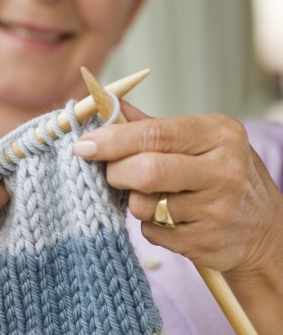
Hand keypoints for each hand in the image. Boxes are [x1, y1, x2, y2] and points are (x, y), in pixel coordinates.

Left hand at [74, 101, 282, 331]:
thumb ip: (152, 125)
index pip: (155, 134)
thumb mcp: (200, 140)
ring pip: (144, 205)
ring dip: (134, 200)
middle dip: (116, 172)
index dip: (113, 140)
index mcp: (219, 134)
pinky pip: (152, 232)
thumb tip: (108, 105)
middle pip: (146, 171)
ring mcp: (218, 211)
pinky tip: (169, 217)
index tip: (84, 145)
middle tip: (112, 172)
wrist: (263, 227)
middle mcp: (224, 171)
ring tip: (154, 195)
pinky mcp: (207, 244)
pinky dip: (149, 224)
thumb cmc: (220, 173)